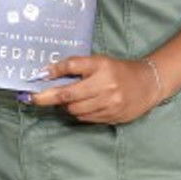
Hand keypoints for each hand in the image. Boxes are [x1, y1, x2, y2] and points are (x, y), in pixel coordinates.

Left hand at [28, 55, 162, 124]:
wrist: (147, 84)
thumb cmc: (118, 70)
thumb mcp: (99, 62)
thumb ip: (76, 67)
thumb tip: (48, 73)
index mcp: (101, 66)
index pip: (72, 66)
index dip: (53, 71)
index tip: (37, 75)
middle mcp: (105, 84)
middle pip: (68, 94)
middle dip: (47, 97)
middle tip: (32, 98)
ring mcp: (109, 103)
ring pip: (75, 109)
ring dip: (65, 106)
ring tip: (67, 99)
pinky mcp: (112, 116)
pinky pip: (85, 118)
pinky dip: (78, 112)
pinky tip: (81, 106)